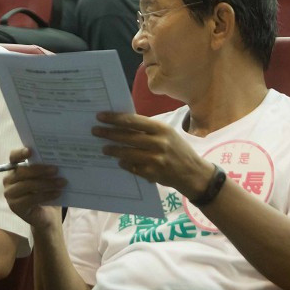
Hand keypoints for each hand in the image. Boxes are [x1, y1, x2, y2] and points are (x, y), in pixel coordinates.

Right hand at [2, 147, 63, 229]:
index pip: (13, 157)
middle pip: (22, 171)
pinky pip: (30, 199)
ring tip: (61, 183)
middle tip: (56, 169)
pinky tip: (57, 193)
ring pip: (27, 185)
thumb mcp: (46, 178)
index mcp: (14, 169)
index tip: (31, 151)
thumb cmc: (45, 192)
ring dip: (46, 183)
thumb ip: (46, 169)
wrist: (46, 216)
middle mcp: (8, 180)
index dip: (20, 153)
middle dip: (40, 170)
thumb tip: (57, 160)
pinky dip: (45, 195)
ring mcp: (10, 194)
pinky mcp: (14, 206)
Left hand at [92, 112, 213, 196]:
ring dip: (113, 150)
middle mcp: (159, 142)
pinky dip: (124, 164)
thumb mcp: (167, 134)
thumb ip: (148, 130)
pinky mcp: (153, 173)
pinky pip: (133, 167)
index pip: (133, 121)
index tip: (100, 116)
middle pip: (127, 136)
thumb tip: (122, 124)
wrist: (194, 173)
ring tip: (104, 148)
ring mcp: (156, 159)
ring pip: (127, 153)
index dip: (115, 118)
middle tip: (95, 131)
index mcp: (161, 129)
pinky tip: (119, 161)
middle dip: (108, 133)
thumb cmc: (178, 150)